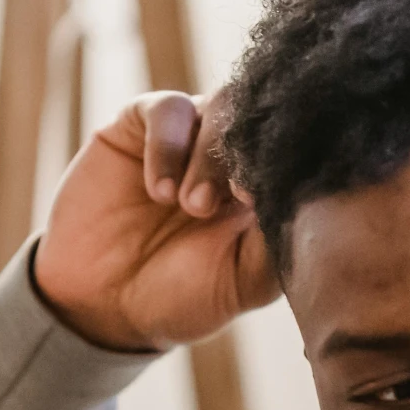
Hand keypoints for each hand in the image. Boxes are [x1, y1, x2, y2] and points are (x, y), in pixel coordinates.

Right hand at [32, 91, 281, 352]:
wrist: (103, 303)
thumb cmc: (183, 297)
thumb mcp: (244, 282)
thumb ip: (279, 242)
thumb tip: (306, 198)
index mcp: (268, 190)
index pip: (295, 153)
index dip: (287, 165)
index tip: (260, 202)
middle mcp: (235, 157)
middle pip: (261, 121)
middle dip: (242, 160)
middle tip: (211, 210)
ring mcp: (192, 137)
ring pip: (222, 105)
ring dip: (209, 155)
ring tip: (188, 205)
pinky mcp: (143, 124)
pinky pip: (168, 109)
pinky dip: (168, 145)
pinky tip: (159, 190)